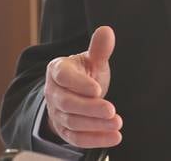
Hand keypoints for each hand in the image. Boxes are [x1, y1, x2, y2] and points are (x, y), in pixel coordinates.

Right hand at [44, 26, 122, 147]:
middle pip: (67, 102)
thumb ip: (99, 48)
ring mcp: (56, 113)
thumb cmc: (84, 73)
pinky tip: (113, 137)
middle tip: (111, 110)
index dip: (79, 84)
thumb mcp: (92, 59)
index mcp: (57, 70)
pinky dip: (95, 139)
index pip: (63, 76)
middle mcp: (53, 92)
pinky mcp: (64, 130)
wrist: (75, 92)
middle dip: (89, 108)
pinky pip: (76, 138)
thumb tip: (106, 31)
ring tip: (117, 123)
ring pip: (72, 122)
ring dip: (95, 125)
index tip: (98, 89)